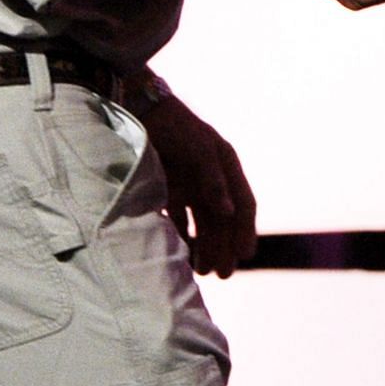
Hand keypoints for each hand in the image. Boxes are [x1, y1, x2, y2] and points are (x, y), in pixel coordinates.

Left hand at [141, 93, 257, 276]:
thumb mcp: (199, 149)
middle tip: (223, 275)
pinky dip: (181, 236)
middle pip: (224, 220)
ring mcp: (190, 184)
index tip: (245, 256)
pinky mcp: (168, 189)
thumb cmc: (174, 126)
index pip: (244, 204)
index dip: (246, 230)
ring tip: (202, 272)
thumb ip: (214, 180)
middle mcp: (212, 178)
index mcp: (227, 166)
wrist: (139, 110)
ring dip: (205, 246)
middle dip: (225, 247)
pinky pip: (179, 219)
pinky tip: (179, 253)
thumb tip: (230, 214)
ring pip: (203, 223)